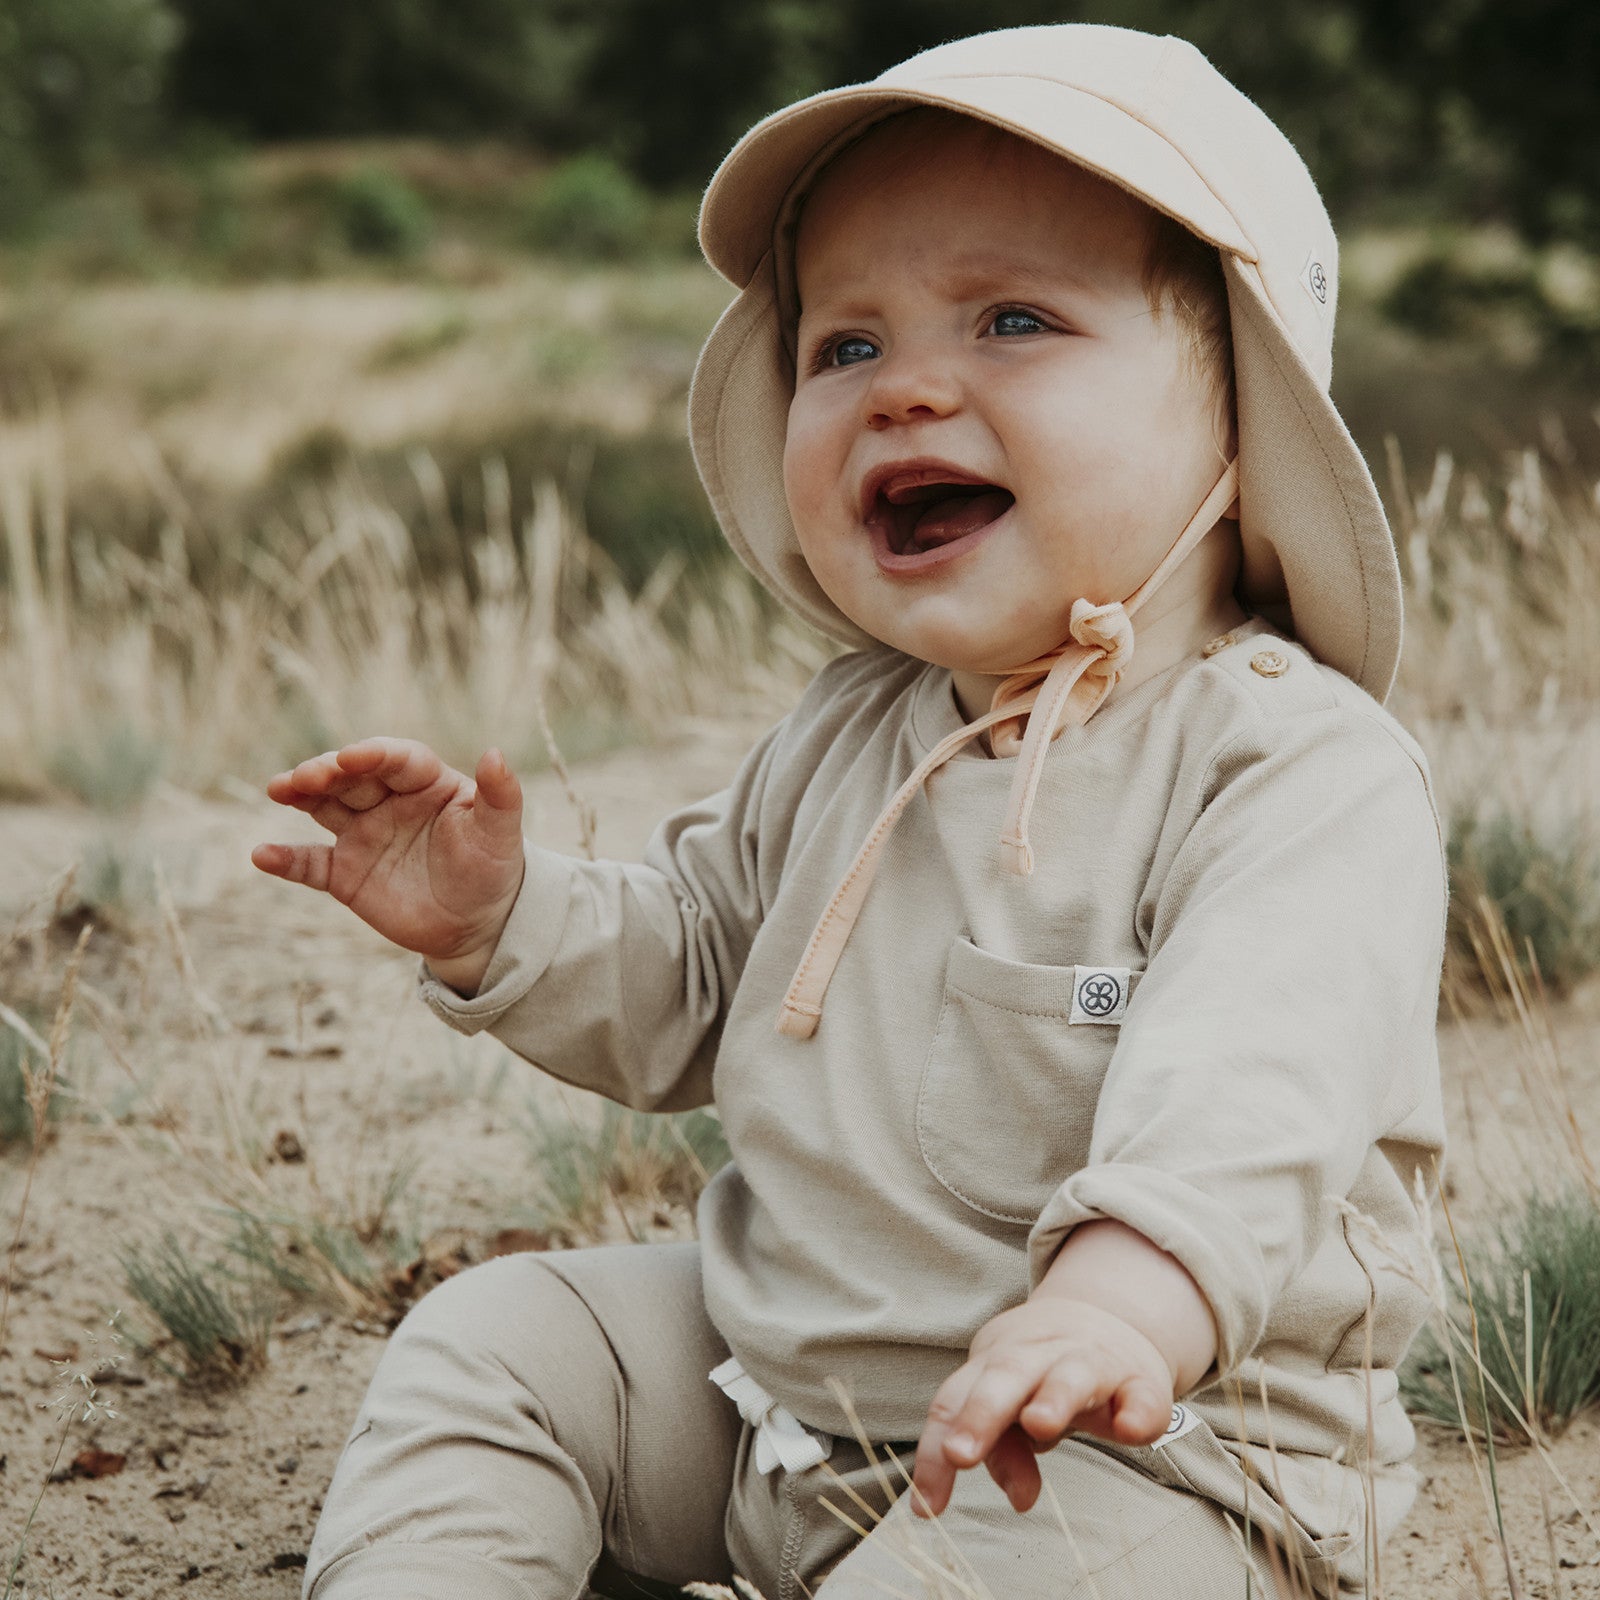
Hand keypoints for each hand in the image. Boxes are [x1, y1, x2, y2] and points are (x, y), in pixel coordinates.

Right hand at [252, 739, 525, 987]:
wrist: (478, 923)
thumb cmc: (493, 868)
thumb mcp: (501, 832)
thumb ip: (500, 794)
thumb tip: (495, 753)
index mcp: (425, 782)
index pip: (395, 759)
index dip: (374, 755)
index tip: (352, 758)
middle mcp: (387, 801)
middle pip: (350, 777)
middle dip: (327, 771)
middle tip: (306, 777)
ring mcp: (363, 834)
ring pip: (323, 806)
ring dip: (300, 794)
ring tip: (279, 789)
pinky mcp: (345, 873)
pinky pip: (310, 864)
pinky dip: (285, 860)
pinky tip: (263, 855)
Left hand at [910, 1296, 1174, 1518]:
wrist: (1110, 1319)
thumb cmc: (1045, 1376)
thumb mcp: (1016, 1410)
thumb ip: (1005, 1449)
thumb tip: (1017, 1498)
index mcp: (996, 1362)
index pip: (954, 1400)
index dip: (935, 1451)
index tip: (927, 1506)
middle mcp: (1038, 1354)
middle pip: (1003, 1376)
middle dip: (980, 1415)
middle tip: (960, 1455)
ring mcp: (1091, 1361)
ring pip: (1069, 1374)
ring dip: (1053, 1397)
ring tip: (1040, 1425)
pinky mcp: (1142, 1379)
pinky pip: (1141, 1394)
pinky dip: (1137, 1410)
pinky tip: (1130, 1430)